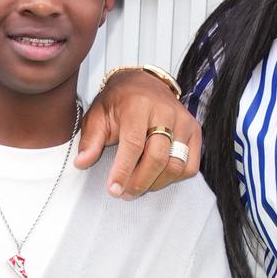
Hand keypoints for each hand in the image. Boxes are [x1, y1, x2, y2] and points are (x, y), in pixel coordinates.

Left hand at [75, 68, 201, 196]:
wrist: (144, 84)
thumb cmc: (118, 103)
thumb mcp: (98, 115)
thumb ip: (91, 139)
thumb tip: (81, 162)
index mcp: (138, 106)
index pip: (134, 144)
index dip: (123, 170)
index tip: (113, 190)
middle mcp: (165, 112)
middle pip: (157, 158)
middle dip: (139, 182)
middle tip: (124, 193)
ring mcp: (184, 122)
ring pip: (175, 165)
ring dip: (155, 183)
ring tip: (138, 186)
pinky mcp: (195, 132)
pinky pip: (190, 166)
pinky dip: (174, 178)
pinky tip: (157, 177)